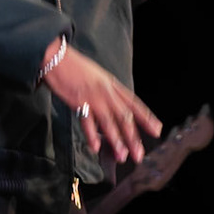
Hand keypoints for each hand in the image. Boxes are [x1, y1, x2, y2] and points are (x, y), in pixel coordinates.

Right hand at [42, 44, 161, 162]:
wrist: (56, 57)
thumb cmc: (74, 67)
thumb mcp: (97, 76)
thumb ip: (107, 92)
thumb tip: (114, 107)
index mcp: (112, 85)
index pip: (134, 103)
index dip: (147, 118)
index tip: (157, 130)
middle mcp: (106, 92)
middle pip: (124, 117)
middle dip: (133, 137)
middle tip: (139, 154)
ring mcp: (93, 97)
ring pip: (109, 121)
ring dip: (116, 140)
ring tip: (122, 156)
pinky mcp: (78, 101)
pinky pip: (87, 121)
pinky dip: (92, 135)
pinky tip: (96, 147)